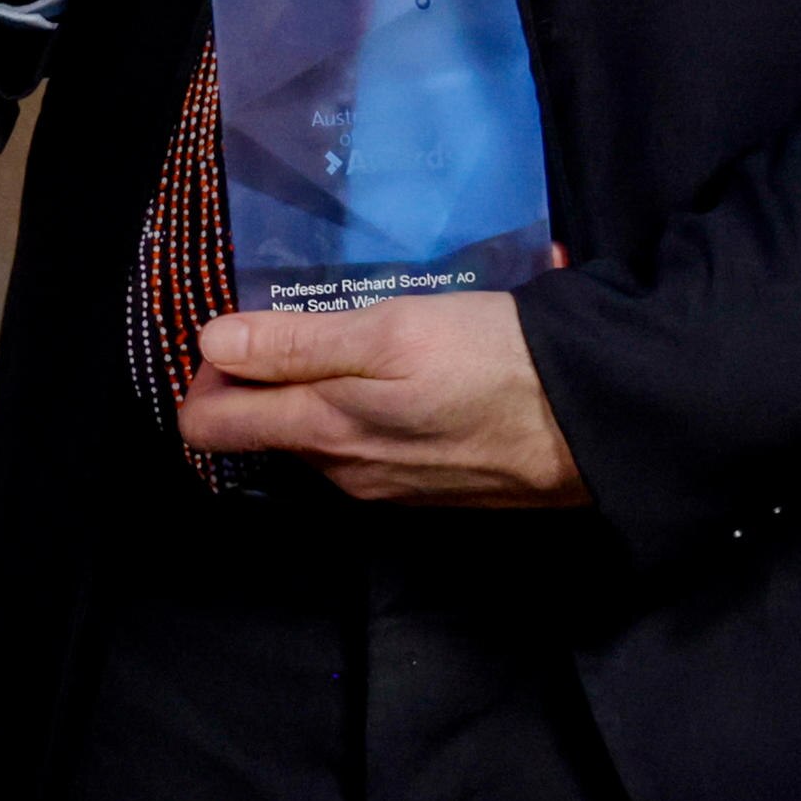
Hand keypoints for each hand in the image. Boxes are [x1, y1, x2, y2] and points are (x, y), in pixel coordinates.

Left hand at [174, 289, 588, 507]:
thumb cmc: (489, 364)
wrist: (595, 423)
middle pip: (262, 427)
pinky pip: (366, 445)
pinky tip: (402, 366)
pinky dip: (365, 405)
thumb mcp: (389, 333)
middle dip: (262, 375)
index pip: (211, 427)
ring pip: (317, 433)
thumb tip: (209, 342)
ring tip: (358, 329)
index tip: (235, 329)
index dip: (205, 375)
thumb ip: (295, 345)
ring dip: (319, 385)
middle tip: (300, 315)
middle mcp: (342, 472)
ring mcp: (386, 486)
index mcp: (321, 434)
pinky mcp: (427, 485)